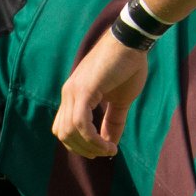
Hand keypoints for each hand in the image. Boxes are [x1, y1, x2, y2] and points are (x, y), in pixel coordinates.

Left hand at [53, 30, 150, 157]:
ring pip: (70, 132)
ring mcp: (73, 91)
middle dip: (83, 150)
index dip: (78, 145)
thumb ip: (112, 122)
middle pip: (63, 134)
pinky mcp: (84, 90)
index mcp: (73, 95)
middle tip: (104, 153)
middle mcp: (68, 93)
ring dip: (90, 147)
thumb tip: (110, 145)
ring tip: (109, 149)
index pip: (63, 128)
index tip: (100, 150)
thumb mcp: (120, 102)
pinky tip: (108, 145)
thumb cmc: (128, 67)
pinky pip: (81, 124)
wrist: (132, 42)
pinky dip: (93, 139)